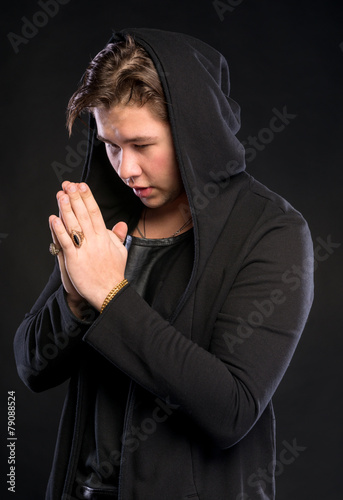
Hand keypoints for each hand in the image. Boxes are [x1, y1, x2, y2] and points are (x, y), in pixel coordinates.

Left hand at [49, 181, 127, 310]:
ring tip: (60, 195)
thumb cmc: (114, 273)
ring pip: (74, 225)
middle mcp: (95, 241)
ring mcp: (84, 250)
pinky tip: (54, 219)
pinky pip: (66, 242)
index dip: (88, 198)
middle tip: (69, 184)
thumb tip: (121, 223)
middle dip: (76, 198)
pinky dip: (59, 230)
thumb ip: (118, 236)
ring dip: (66, 209)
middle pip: (84, 215)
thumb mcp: (120, 251)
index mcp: (105, 237)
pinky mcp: (74, 260)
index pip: (95, 212)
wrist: (110, 292)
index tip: (81, 185)